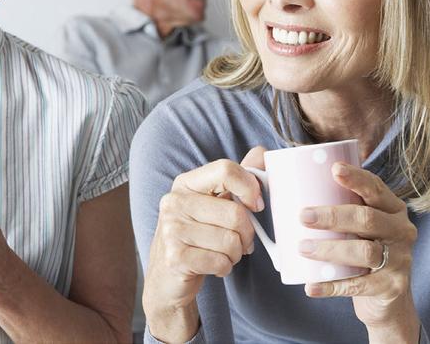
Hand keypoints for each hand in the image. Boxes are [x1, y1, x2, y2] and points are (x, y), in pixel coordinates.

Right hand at [142, 147, 264, 339]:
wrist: (167, 278)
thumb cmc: (197, 237)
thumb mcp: (214, 204)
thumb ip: (238, 179)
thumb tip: (262, 152)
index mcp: (186, 183)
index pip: (225, 169)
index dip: (249, 186)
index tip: (256, 205)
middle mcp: (174, 202)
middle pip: (236, 213)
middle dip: (247, 234)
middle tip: (241, 241)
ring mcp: (172, 229)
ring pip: (231, 241)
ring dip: (235, 254)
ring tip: (223, 254)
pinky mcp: (175, 257)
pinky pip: (221, 261)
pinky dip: (225, 267)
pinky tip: (213, 265)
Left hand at [298, 162, 419, 337]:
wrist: (387, 298)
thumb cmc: (362, 251)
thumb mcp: (360, 227)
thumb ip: (338, 207)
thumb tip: (285, 185)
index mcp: (392, 209)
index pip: (376, 188)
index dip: (356, 178)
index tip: (334, 169)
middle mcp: (401, 230)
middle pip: (367, 218)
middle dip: (333, 216)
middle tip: (303, 216)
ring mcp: (399, 259)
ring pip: (364, 251)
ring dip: (330, 250)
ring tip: (302, 248)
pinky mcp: (392, 286)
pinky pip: (359, 286)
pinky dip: (332, 286)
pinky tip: (312, 286)